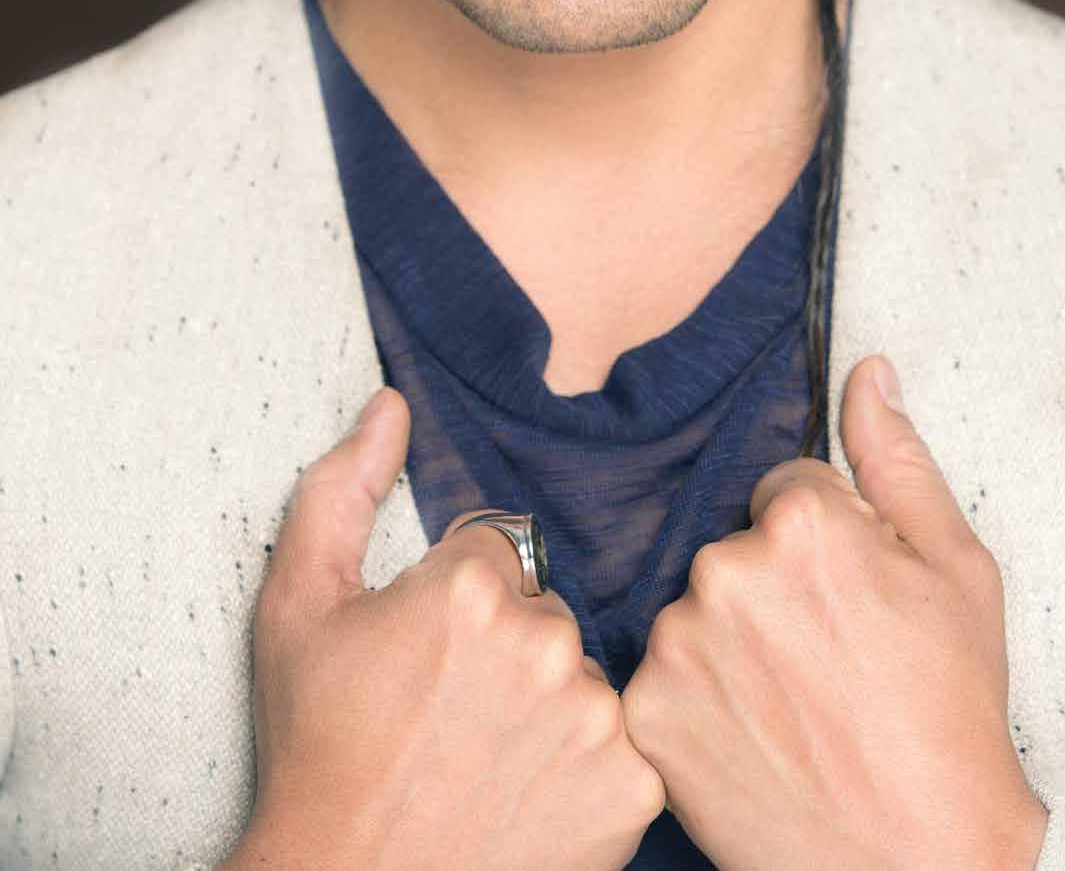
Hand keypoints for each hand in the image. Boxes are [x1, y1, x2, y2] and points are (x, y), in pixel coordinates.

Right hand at [230, 388, 664, 870]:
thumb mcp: (297, 608)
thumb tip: (391, 406)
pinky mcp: (632, 786)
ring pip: (583, 674)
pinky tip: (528, 794)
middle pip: (544, 611)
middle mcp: (546, 643)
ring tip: (484, 758)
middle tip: (451, 713)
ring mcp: (595, 718)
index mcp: (472, 589)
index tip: (425, 656)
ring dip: (548, 704)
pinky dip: (585, 765)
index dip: (456, 603)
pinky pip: (622, 741)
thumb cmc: (317, 751)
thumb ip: (342, 489)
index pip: (497, 550)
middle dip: (506, 649)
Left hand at [620, 355, 1049, 870]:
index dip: (826, 547)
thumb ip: (897, 461)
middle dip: (773, 589)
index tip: (850, 603)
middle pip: (736, 548)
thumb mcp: (956, 572)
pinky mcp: (646, 710)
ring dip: (730, 641)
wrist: (918, 859)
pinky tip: (748, 732)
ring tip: (791, 704)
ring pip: (696, 609)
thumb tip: (868, 373)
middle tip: (826, 661)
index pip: (786, 491)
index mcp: (802, 525)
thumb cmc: (948, 715)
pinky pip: (663, 672)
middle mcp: (725, 570)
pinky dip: (697, 697)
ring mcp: (677, 644)